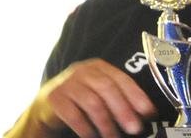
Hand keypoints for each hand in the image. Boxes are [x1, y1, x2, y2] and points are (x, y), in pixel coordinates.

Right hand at [25, 59, 154, 137]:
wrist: (51, 105)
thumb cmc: (84, 102)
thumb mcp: (103, 95)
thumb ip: (121, 99)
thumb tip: (146, 116)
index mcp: (98, 68)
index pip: (120, 78)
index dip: (136, 95)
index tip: (148, 113)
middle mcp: (81, 71)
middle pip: (106, 88)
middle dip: (123, 110)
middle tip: (134, 129)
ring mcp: (66, 83)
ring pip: (92, 102)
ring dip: (107, 124)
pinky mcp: (54, 98)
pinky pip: (74, 115)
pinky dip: (87, 129)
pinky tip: (93, 137)